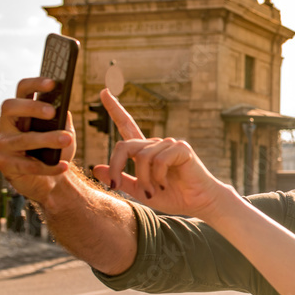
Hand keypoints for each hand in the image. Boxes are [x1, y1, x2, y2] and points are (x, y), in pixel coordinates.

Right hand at [0, 77, 75, 202]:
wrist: (51, 181)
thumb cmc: (55, 151)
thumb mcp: (63, 131)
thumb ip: (62, 118)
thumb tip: (63, 105)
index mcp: (21, 111)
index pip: (22, 90)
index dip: (35, 84)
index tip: (53, 83)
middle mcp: (7, 124)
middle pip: (9, 107)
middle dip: (31, 107)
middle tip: (52, 112)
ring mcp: (2, 145)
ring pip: (21, 139)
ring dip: (46, 139)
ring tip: (67, 139)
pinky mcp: (5, 165)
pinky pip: (25, 165)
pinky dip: (47, 166)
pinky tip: (63, 166)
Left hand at [93, 89, 225, 218]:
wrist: (198, 203)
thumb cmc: (173, 197)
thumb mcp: (140, 191)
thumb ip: (120, 179)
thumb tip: (95, 168)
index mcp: (146, 151)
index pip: (127, 125)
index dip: (115, 109)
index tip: (104, 91)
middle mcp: (156, 144)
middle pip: (124, 146)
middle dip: (115, 167)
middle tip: (115, 187)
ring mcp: (169, 144)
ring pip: (142, 157)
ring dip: (143, 179)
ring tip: (153, 191)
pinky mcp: (181, 148)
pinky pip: (159, 160)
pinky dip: (158, 177)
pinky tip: (165, 184)